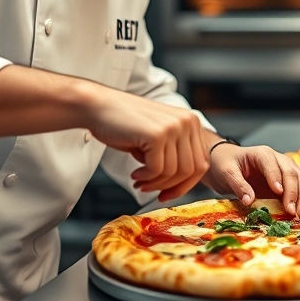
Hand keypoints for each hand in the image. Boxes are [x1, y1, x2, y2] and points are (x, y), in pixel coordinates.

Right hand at [83, 84, 208, 199]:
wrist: (99, 106)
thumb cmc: (125, 124)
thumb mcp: (159, 137)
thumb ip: (174, 154)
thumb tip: (182, 185)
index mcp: (191, 122)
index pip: (200, 163)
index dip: (185, 184)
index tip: (167, 194)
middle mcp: (187, 122)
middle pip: (191, 170)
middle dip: (170, 187)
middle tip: (149, 190)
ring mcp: (173, 127)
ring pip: (174, 172)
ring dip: (154, 183)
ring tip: (139, 181)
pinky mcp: (157, 135)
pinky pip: (158, 170)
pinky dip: (145, 177)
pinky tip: (134, 173)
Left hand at [204, 143, 299, 218]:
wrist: (229, 161)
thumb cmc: (226, 165)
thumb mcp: (226, 173)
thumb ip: (237, 185)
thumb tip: (249, 200)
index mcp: (262, 154)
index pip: (271, 163)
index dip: (275, 177)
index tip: (277, 193)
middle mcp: (279, 159)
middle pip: (291, 173)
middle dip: (294, 193)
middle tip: (293, 213)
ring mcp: (288, 168)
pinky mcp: (292, 178)